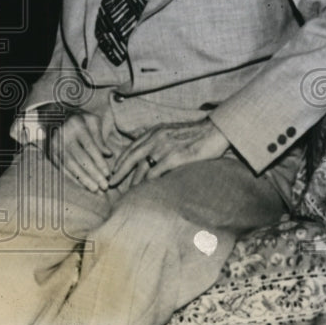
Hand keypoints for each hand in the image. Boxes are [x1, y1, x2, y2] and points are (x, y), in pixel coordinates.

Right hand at [45, 110, 112, 192]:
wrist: (52, 115)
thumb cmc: (77, 118)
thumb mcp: (91, 121)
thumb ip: (100, 137)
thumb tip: (108, 154)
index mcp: (77, 125)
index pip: (90, 147)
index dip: (99, 161)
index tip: (108, 174)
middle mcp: (64, 135)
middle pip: (81, 159)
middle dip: (94, 174)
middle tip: (104, 187)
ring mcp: (55, 145)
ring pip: (71, 166)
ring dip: (84, 180)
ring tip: (96, 190)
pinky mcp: (50, 153)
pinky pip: (63, 169)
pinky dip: (73, 179)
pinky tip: (83, 186)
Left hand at [108, 118, 229, 189]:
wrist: (215, 131)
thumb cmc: (196, 133)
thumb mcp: (171, 130)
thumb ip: (158, 139)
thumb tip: (149, 151)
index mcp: (153, 132)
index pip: (131, 148)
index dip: (121, 161)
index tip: (113, 171)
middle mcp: (155, 139)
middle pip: (130, 158)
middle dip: (119, 172)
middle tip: (110, 183)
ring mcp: (163, 149)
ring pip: (141, 169)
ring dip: (134, 182)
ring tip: (128, 193)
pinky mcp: (173, 159)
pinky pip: (155, 174)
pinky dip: (148, 184)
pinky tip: (145, 191)